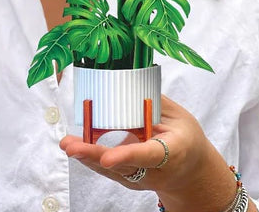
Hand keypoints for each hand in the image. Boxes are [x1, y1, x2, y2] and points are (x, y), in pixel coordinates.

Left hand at [60, 95, 238, 211]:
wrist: (191, 172)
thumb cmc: (185, 138)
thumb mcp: (178, 116)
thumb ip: (153, 102)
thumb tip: (128, 79)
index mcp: (172, 152)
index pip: (147, 155)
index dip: (126, 155)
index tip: (107, 158)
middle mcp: (154, 171)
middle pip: (122, 166)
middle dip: (95, 156)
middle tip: (72, 147)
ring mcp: (141, 178)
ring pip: (112, 170)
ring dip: (87, 157)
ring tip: (67, 144)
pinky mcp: (129, 178)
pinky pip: (108, 170)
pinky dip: (91, 158)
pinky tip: (74, 147)